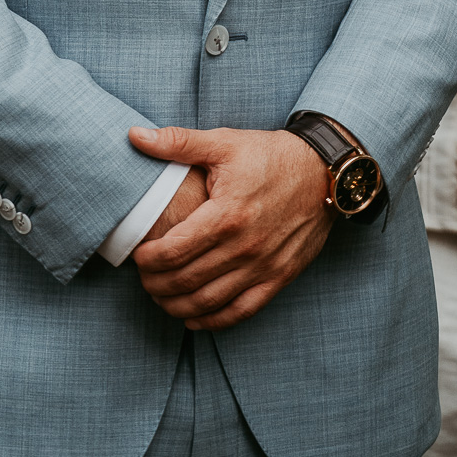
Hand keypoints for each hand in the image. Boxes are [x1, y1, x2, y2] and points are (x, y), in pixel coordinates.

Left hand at [128, 124, 332, 330]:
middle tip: (143, 278)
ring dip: (177, 306)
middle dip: (156, 284)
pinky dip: (213, 321)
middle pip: (186, 280)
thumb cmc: (269, 155)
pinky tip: (194, 318)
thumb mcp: (224, 142)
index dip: (147, 259)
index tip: (136, 255)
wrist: (322, 172)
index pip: (174, 250)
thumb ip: (178, 143)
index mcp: (226, 214)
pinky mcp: (279, 277)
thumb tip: (134, 136)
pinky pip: (241, 311)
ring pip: (209, 302)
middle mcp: (244, 246)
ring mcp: (263, 266)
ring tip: (161, 297)